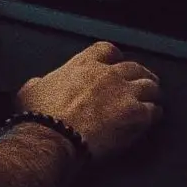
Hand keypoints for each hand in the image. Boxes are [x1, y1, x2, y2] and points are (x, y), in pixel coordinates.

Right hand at [14, 40, 162, 161]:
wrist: (53, 137)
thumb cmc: (40, 115)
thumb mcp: (31, 89)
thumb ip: (41, 82)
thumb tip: (39, 84)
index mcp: (82, 65)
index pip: (107, 50)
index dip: (115, 57)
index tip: (117, 63)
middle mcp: (108, 75)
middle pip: (135, 67)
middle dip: (139, 74)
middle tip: (141, 82)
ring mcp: (125, 94)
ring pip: (151, 86)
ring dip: (151, 92)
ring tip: (152, 98)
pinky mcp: (137, 116)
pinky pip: (155, 110)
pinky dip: (155, 113)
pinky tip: (152, 117)